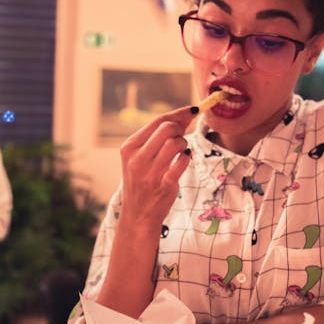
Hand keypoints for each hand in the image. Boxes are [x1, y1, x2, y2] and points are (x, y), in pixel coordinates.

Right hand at [118, 106, 194, 232]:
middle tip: (182, 137)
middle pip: (167, 128)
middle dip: (181, 129)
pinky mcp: (164, 185)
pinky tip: (183, 160)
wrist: (138, 213)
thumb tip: (186, 114)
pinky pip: (182, 162)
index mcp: (129, 147)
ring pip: (175, 143)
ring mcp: (150, 172)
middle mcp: (137, 158)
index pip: (157, 121)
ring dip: (184, 144)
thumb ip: (159, 136)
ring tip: (180, 151)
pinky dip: (186, 158)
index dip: (179, 113)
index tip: (193, 110)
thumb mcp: (141, 156)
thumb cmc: (142, 179)